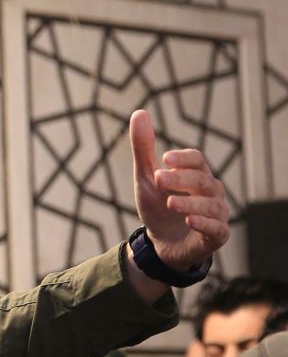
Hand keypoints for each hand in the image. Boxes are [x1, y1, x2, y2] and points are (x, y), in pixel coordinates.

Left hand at [130, 109, 229, 271]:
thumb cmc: (157, 206)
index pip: (196, 160)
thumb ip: (144, 148)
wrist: (160, 244)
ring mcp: (217, 215)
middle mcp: (212, 193)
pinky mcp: (216, 237)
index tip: (164, 158)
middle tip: (158, 179)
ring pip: (211, 205)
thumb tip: (139, 112)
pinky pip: (217, 229)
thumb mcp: (146, 178)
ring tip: (170, 202)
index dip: (183, 159)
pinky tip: (189, 221)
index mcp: (196, 175)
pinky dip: (205, 224)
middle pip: (203, 180)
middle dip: (181, 179)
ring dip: (190, 203)